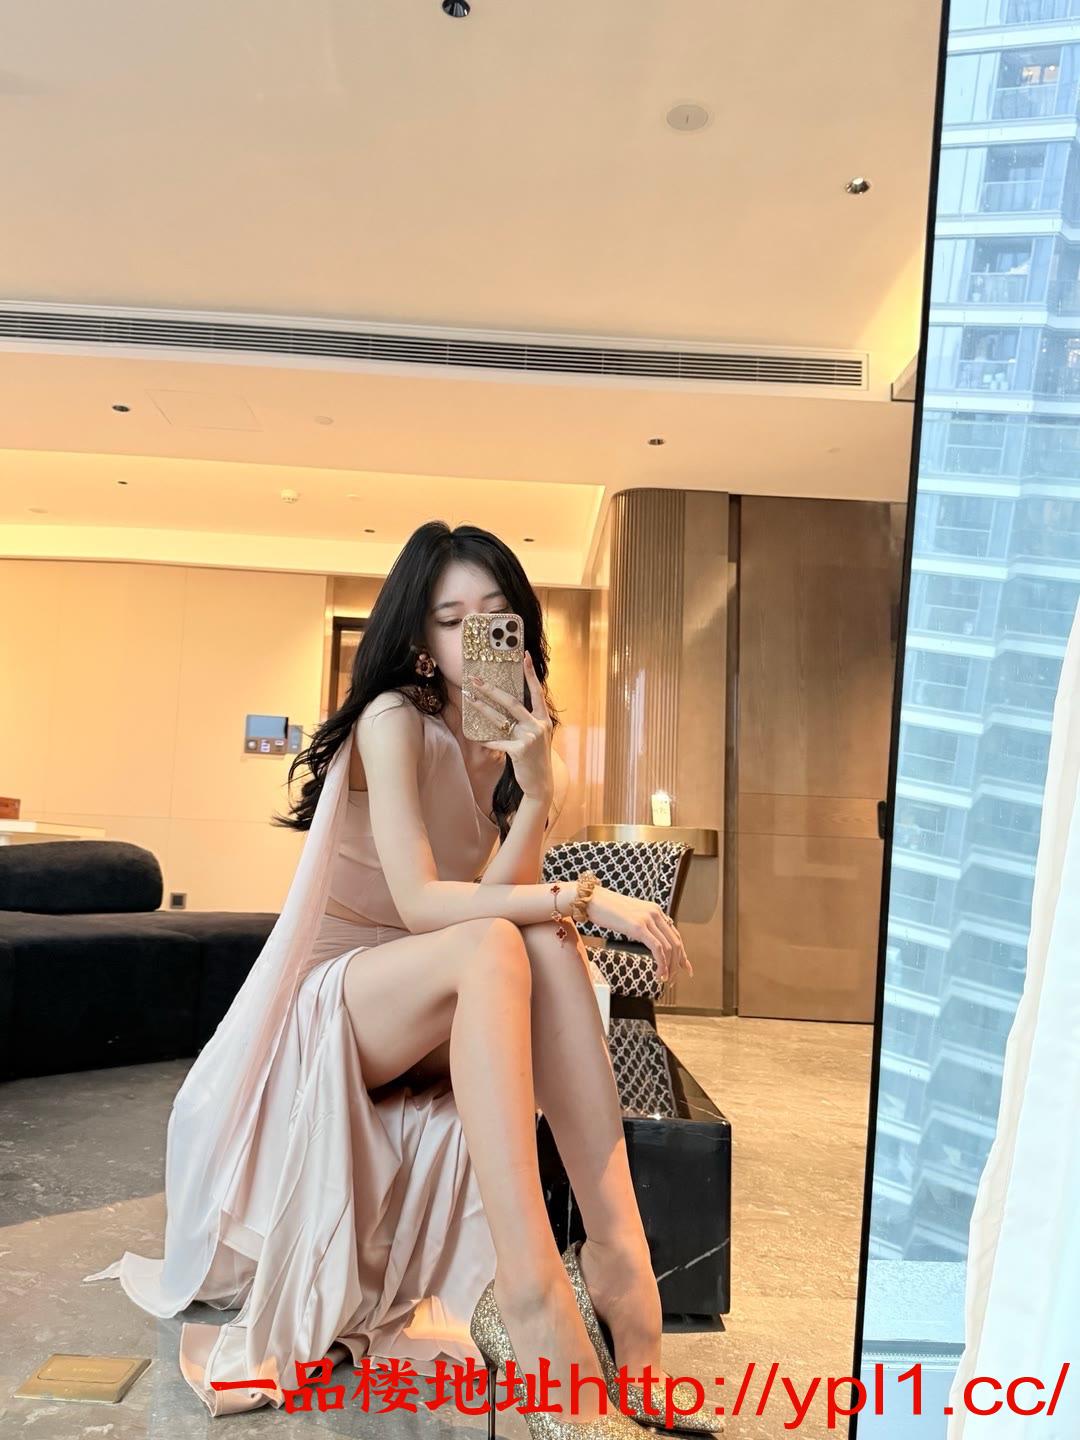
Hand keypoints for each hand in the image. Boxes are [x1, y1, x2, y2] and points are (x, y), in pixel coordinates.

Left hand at [463, 651, 553, 802]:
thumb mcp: (537, 737)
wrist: (541, 783)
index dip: (530, 674)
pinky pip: (497, 742)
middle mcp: (538, 726)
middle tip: (476, 680)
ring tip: (469, 699)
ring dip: (482, 708)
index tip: (525, 656)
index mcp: (543, 720)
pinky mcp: (519, 751)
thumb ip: (527, 722)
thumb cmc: (536, 758)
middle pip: (512, 701)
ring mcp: (529, 738)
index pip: (536, 692)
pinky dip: (486, 740)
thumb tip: (507, 706)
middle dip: (492, 689)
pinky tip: (476, 737)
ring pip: (501, 719)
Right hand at [585, 886, 692, 982]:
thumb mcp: (630, 916)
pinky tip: (658, 973)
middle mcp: (655, 913)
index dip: (682, 953)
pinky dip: (661, 963)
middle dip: (677, 964)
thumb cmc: (605, 909)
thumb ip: (642, 926)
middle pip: (675, 943)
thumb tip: (649, 942)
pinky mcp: (639, 926)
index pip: (675, 934)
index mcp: (654, 910)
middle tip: (672, 979)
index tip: (685, 967)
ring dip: (669, 967)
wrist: (591, 899)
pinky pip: (657, 948)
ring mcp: (648, 919)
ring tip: (664, 979)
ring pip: (669, 948)